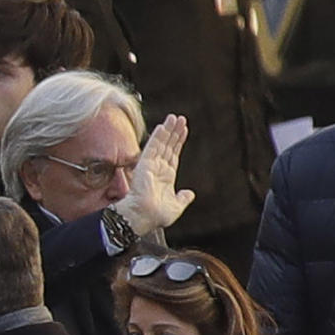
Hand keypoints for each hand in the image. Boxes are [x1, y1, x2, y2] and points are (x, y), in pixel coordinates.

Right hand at [112, 114, 194, 234]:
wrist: (144, 216)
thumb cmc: (158, 215)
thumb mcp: (176, 207)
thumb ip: (183, 198)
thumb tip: (190, 193)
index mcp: (166, 177)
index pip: (173, 155)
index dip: (178, 142)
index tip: (183, 130)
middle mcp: (158, 169)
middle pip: (168, 146)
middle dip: (174, 132)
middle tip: (180, 118)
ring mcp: (151, 165)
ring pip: (161, 143)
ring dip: (168, 130)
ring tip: (175, 118)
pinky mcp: (145, 164)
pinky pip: (153, 147)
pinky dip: (158, 136)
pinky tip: (163, 126)